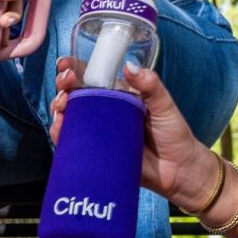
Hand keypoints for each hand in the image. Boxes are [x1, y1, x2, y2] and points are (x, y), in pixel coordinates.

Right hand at [49, 58, 209, 199]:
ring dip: (59, 108)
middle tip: (65, 84)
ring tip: (62, 107)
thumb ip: (150, 85)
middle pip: (74, 94)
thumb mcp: (165, 106)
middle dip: (63, 86)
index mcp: (118, 95)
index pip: (91, 77)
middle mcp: (103, 111)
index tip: (66, 65)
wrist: (178, 172)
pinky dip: (60, 134)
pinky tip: (59, 129)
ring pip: (69, 116)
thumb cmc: (173, 134)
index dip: (74, 68)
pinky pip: (71, 142)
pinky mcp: (93, 152)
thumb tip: (128, 67)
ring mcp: (96, 132)